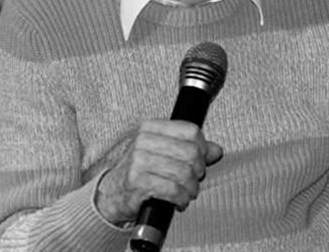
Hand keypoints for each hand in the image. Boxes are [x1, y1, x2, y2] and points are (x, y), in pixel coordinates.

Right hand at [95, 119, 223, 224]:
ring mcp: (138, 160)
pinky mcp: (137, 182)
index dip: (203, 149)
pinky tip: (179, 201)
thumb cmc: (140, 172)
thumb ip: (191, 149)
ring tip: (187, 193)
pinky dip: (181, 198)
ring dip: (191, 188)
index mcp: (151, 127)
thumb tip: (217, 150)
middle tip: (194, 181)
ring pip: (184, 172)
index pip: (191, 131)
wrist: (112, 194)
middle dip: (198, 171)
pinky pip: (172, 190)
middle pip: (191, 152)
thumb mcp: (164, 154)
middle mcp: (143, 140)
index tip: (201, 161)